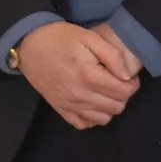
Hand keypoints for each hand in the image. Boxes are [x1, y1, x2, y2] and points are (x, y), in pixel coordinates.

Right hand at [17, 21, 140, 129]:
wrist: (28, 44)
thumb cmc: (60, 38)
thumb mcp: (89, 37)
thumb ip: (113, 56)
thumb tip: (127, 76)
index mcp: (89, 76)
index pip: (124, 92)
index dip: (132, 83)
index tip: (126, 75)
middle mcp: (80, 95)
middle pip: (117, 107)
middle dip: (122, 94)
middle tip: (115, 81)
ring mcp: (69, 105)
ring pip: (104, 119)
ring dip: (109, 106)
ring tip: (103, 91)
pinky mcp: (60, 109)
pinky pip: (84, 124)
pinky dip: (92, 117)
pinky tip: (91, 103)